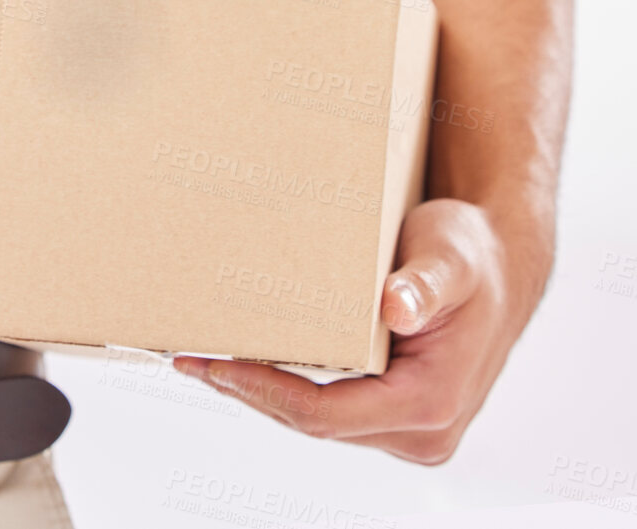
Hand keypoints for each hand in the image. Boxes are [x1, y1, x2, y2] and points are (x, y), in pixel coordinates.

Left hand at [173, 198, 533, 463]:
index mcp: (431, 403)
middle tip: (187, 357)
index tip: (214, 363)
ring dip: (259, 391)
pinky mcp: (395, 415)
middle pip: (312, 423)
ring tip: (203, 359)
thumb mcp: (451, 257)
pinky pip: (328, 409)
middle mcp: (423, 431)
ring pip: (316, 420)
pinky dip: (284, 386)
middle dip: (247, 391)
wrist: (499, 262)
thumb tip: (396, 308)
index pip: (326, 415)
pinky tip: (245, 360)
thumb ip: (425, 283)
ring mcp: (409, 429)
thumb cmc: (473, 255)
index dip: (264, 391)